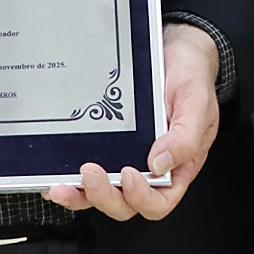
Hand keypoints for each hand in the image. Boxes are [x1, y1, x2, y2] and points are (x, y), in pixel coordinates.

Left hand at [44, 22, 220, 220]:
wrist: (177, 50)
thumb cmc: (191, 76)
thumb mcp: (197, 102)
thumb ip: (185, 136)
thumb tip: (160, 164)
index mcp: (177, 165)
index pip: (159, 200)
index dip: (142, 197)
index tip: (130, 174)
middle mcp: (150, 167)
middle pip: (125, 203)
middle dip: (104, 195)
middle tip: (90, 172)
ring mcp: (126, 157)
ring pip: (102, 192)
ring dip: (81, 194)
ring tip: (63, 184)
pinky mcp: (108, 144)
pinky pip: (88, 172)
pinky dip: (71, 178)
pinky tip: (56, 173)